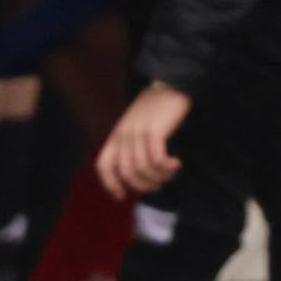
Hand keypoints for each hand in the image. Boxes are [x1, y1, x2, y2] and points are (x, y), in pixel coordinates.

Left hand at [96, 82, 191, 197]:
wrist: (171, 85)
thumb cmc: (155, 111)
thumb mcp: (136, 127)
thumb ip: (131, 147)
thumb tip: (135, 175)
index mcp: (116, 135)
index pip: (103, 165)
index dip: (109, 184)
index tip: (122, 196)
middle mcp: (124, 134)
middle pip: (127, 172)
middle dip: (143, 185)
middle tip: (158, 184)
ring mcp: (138, 132)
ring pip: (143, 168)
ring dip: (159, 177)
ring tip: (170, 173)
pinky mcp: (155, 131)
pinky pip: (157, 159)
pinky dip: (167, 167)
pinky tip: (176, 164)